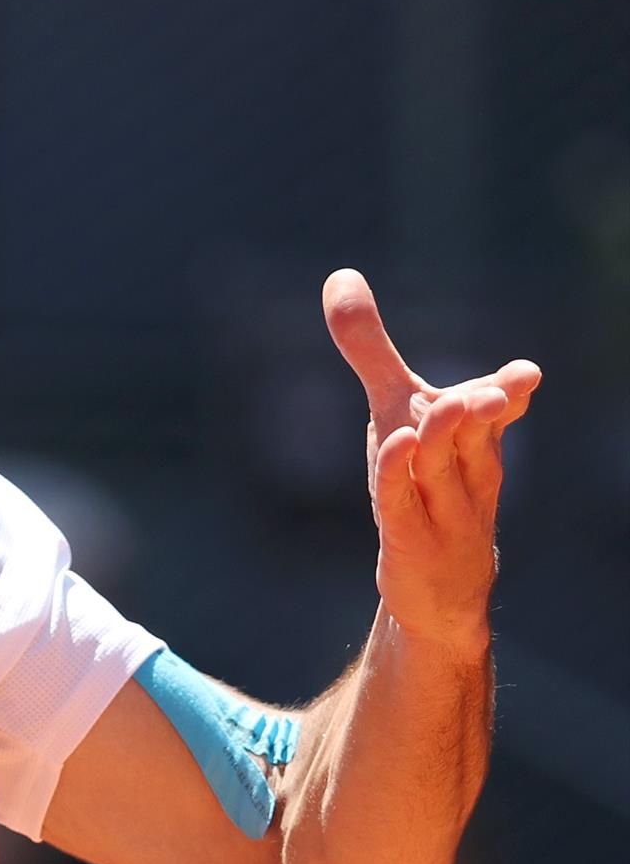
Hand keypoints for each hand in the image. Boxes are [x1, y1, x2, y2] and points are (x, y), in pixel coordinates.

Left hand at [323, 269, 540, 651]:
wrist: (438, 588)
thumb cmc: (422, 485)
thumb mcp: (396, 411)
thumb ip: (371, 348)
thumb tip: (341, 276)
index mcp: (474, 438)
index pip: (499, 410)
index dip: (509, 392)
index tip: (523, 376)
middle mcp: (467, 470)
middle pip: (477, 435)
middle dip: (484, 409)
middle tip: (487, 391)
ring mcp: (443, 509)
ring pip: (447, 470)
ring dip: (446, 439)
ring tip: (447, 407)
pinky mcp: (411, 541)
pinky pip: (404, 505)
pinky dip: (400, 476)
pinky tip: (396, 447)